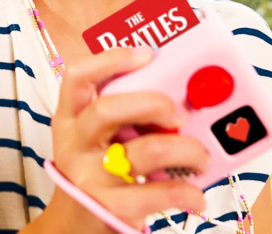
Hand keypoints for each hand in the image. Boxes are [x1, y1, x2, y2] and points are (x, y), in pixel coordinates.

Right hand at [43, 46, 208, 232]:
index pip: (77, 76)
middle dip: (153, 103)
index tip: (147, 55)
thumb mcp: (100, 137)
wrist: (76, 226)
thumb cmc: (98, 171)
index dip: (110, 60)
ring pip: (146, 151)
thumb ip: (128, 114)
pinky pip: (159, 193)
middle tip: (179, 113)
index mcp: (70, 118)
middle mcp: (75, 144)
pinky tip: (195, 195)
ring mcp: (90, 175)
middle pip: (108, 109)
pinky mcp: (111, 206)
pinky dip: (187, 192)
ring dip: (186, 149)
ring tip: (201, 155)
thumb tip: (183, 96)